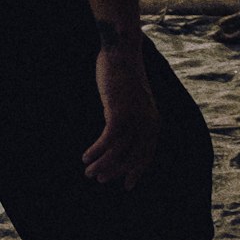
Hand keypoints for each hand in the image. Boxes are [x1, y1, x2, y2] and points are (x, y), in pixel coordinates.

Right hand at [83, 35, 158, 184]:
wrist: (122, 55)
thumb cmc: (124, 74)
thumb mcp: (133, 99)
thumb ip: (132, 114)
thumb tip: (121, 127)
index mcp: (154, 123)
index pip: (146, 155)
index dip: (136, 171)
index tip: (126, 185)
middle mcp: (148, 125)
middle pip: (132, 158)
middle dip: (115, 171)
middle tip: (100, 180)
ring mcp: (135, 121)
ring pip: (118, 153)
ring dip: (102, 165)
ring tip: (88, 172)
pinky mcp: (120, 115)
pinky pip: (107, 141)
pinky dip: (96, 151)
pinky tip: (85, 156)